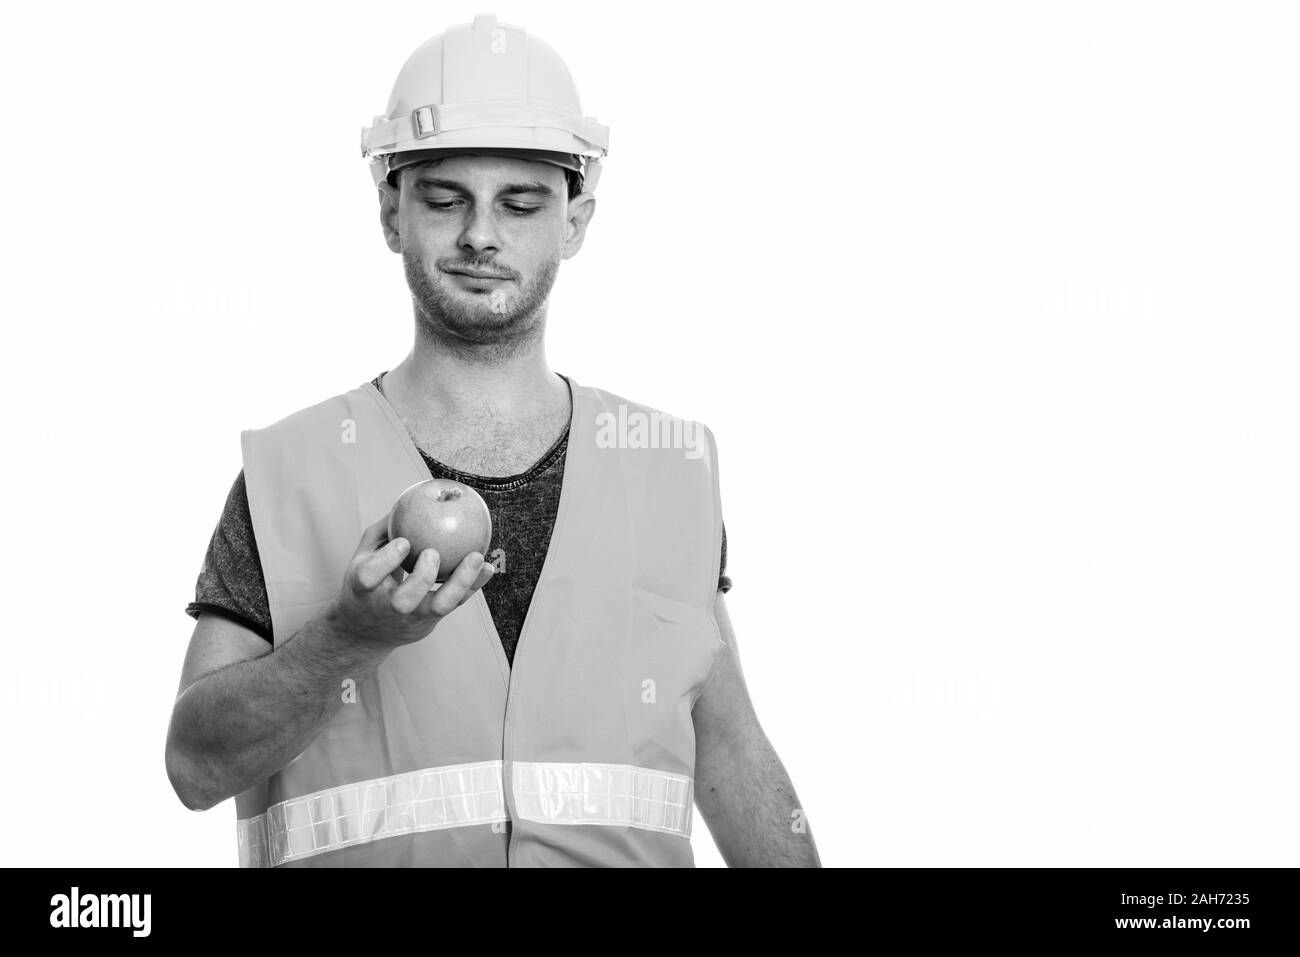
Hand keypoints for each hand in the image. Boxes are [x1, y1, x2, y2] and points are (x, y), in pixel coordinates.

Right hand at [327, 516, 494, 648]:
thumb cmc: (367, 583)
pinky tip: (487, 566)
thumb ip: (383, 531)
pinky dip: (473, 586)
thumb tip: (408, 499)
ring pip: (438, 606)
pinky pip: (456, 604)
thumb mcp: (364, 557)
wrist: (365, 632)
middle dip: (421, 578)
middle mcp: (387, 607)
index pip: (370, 576)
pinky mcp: (430, 621)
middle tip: (435, 553)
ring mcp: (411, 617)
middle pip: (404, 600)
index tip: (404, 541)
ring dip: (460, 583)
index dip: (387, 559)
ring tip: (476, 558)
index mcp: (363, 588)